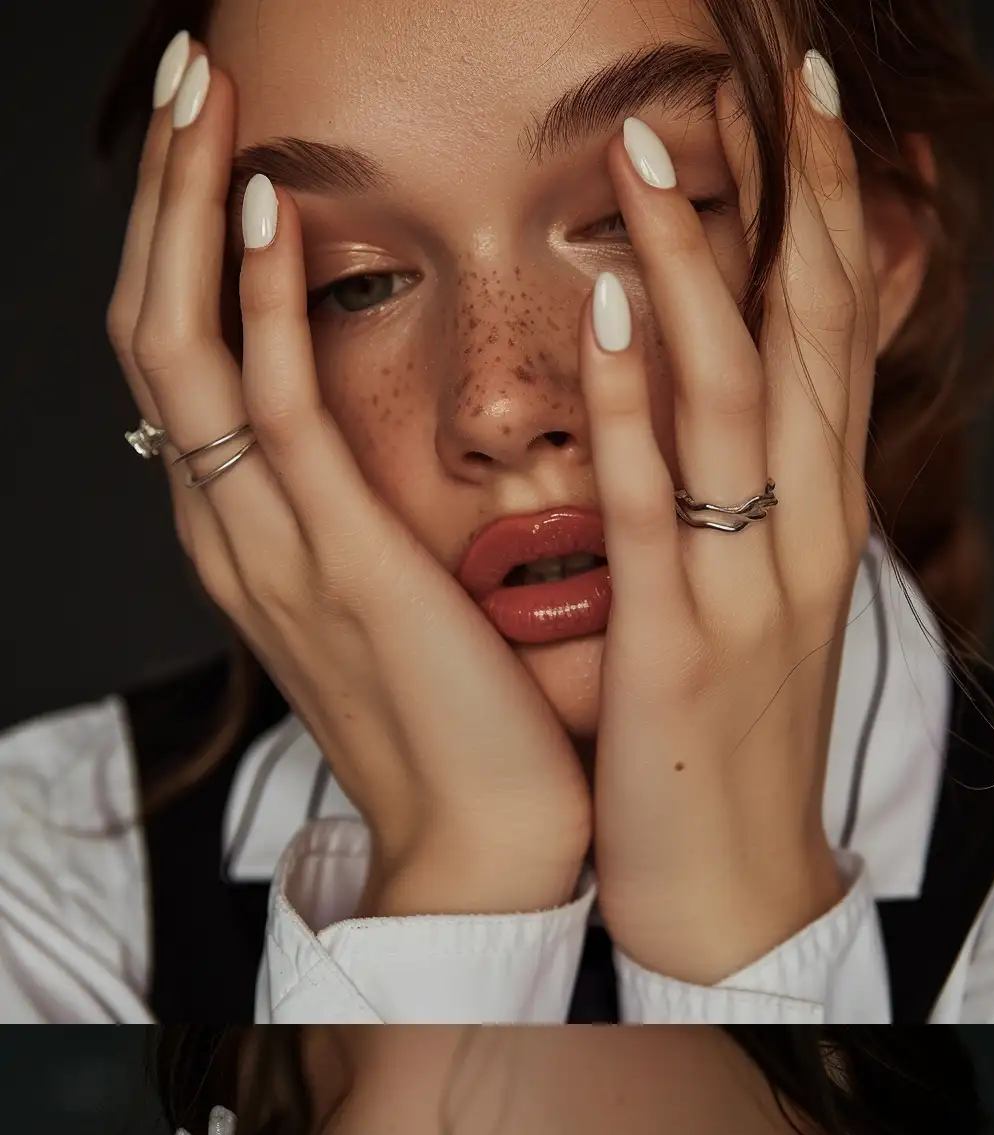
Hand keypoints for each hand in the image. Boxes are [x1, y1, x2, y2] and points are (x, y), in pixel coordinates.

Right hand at [107, 44, 591, 918]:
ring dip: (183, 206)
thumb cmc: (477, 730)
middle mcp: (237, 530)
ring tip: (202, 91)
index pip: (188, 355)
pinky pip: (274, 410)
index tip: (219, 134)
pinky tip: (270, 208)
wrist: (493, 849)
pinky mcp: (338, 564)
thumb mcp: (411, 595)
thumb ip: (383, 512)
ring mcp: (272, 546)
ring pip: (180, 343)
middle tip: (187, 72)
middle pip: (152, 325)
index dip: (184, 236)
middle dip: (159, 190)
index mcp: (258, 536)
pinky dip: (261, 301)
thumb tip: (412, 437)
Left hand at [585, 61, 871, 984]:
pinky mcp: (684, 641)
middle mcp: (809, 533)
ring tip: (655, 139)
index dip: (836, 209)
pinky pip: (659, 499)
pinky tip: (609, 299)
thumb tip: (752, 394)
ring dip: (699, 260)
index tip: (816, 98)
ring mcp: (753, 585)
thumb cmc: (741, 744)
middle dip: (803, 196)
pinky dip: (636, 395)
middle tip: (787, 72)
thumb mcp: (770, 598)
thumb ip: (767, 492)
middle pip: (818, 335)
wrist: (742, 888)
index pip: (843, 333)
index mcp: (827, 518)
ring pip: (740, 395)